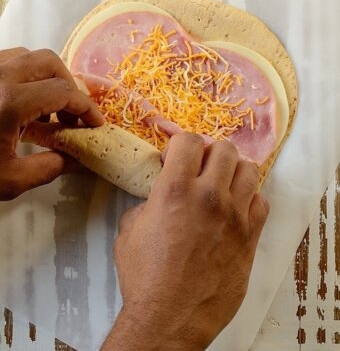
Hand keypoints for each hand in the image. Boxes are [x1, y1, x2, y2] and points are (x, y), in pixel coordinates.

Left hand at [0, 47, 104, 199]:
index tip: (95, 123)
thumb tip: (76, 159)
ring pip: (26, 56)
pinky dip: (24, 75)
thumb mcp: (9, 179)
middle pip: (48, 62)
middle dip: (68, 85)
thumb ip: (49, 167)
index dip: (86, 108)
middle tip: (71, 113)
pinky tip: (20, 102)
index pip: (63, 92)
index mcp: (9, 101)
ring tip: (45, 107)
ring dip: (46, 77)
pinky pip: (6, 60)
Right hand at [102, 133, 268, 350]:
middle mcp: (209, 196)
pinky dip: (249, 199)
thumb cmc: (144, 277)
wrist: (170, 318)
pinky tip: (235, 210)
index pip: (189, 140)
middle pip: (225, 149)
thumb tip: (158, 194)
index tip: (174, 159)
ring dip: (233, 172)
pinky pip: (261, 201)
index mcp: (175, 189)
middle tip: (199, 169)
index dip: (180, 145)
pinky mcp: (250, 237)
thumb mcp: (129, 230)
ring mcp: (234, 216)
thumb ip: (148, 202)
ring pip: (249, 169)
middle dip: (209, 154)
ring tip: (221, 185)